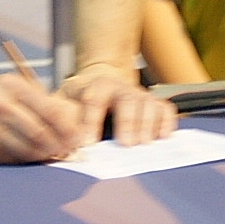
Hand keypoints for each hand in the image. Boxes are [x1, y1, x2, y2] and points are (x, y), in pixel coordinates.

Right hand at [0, 75, 82, 163]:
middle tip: (70, 151)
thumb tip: (74, 122)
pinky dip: (27, 161)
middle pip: (42, 134)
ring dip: (45, 156)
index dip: (70, 129)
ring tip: (54, 154)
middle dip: (60, 146)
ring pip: (29, 150)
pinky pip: (13, 159)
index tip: (80, 138)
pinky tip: (33, 158)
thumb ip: (41, 102)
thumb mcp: (12, 88)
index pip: (52, 112)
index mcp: (12, 85)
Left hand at [61, 62, 176, 147]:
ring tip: (144, 144)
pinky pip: (165, 110)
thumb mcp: (64, 100)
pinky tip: (163, 137)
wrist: (102, 79)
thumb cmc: (80, 97)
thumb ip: (61, 117)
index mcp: (96, 86)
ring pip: (149, 105)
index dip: (90, 121)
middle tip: (126, 144)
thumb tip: (58, 140)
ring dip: (148, 124)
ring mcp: (140, 95)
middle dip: (127, 122)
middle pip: (127, 101)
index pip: (93, 100)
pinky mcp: (154, 103)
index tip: (88, 143)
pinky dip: (166, 123)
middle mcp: (121, 88)